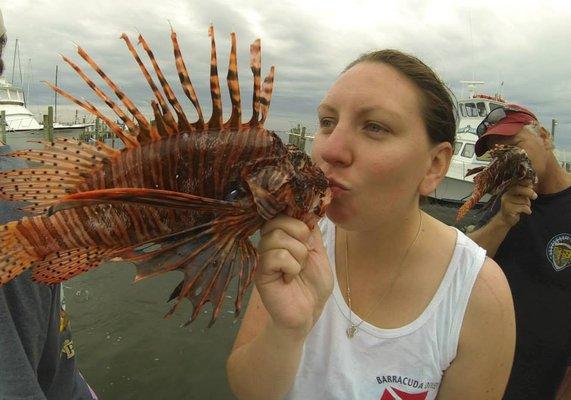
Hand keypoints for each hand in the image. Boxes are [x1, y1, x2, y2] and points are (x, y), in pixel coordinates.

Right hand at [255, 214, 332, 337]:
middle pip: (277, 221)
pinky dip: (291, 266)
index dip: (295, 217)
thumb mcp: (319, 254)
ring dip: (297, 253)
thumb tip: (307, 211)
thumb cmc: (314, 286)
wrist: (308, 314)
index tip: (308, 231)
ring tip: (299, 269)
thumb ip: (312, 233)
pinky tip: (290, 278)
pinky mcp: (261, 273)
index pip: (281, 213)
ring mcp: (264, 258)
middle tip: (305, 254)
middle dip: (299, 233)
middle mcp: (270, 244)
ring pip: (276, 237)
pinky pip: (275, 256)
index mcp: (284, 237)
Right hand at [497, 180, 537, 226]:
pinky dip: (528, 210)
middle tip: (535, 197)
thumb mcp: (520, 197)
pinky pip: (524, 208)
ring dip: (528, 205)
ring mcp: (506, 202)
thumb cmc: (515, 206)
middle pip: (519, 189)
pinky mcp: (508, 210)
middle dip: (530, 192)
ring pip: (524, 200)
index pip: (516, 182)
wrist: (506, 219)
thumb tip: (531, 183)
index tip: (531, 183)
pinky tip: (525, 212)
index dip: (525, 181)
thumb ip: (525, 190)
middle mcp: (506, 194)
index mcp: (508, 190)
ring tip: (524, 207)